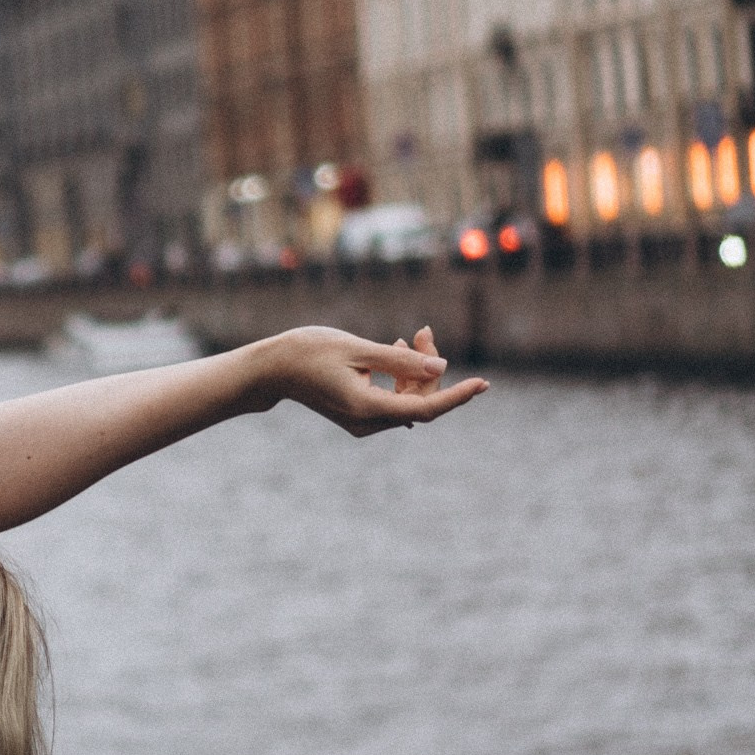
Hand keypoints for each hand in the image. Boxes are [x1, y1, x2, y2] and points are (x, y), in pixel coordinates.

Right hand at [253, 325, 488, 436]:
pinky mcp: (358, 415)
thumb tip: (442, 369)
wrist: (272, 368)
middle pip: (418, 402)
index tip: (482, 384)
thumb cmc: (310, 351)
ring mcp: (362, 422)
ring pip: (408, 401)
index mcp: (367, 407)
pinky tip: (397, 351)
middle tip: (425, 332)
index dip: (456, 396)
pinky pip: (393, 401)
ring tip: (412, 337)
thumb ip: (401, 360)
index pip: (424, 408)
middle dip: (430, 369)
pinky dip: (401, 378)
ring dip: (416, 371)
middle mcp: (367, 422)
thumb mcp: (358, 348)